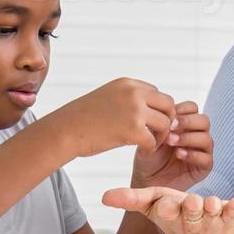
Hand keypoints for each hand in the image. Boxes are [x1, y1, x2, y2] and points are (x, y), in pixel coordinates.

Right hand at [50, 78, 175, 158]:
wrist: (65, 130)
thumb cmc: (83, 118)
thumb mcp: (108, 97)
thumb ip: (128, 99)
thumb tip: (148, 108)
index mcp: (128, 83)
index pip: (157, 92)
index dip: (157, 109)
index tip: (151, 121)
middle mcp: (134, 93)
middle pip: (168, 104)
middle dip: (167, 119)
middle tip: (158, 133)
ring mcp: (135, 110)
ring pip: (165, 123)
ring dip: (161, 135)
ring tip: (150, 142)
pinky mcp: (133, 130)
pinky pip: (153, 140)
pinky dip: (151, 148)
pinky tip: (143, 150)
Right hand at [102, 186, 233, 233]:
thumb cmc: (173, 216)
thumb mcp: (152, 205)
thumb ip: (131, 199)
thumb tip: (105, 196)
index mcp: (170, 216)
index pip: (166, 212)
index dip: (167, 208)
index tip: (165, 205)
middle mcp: (191, 221)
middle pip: (191, 214)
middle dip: (191, 208)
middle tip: (191, 202)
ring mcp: (212, 221)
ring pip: (213, 212)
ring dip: (213, 206)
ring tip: (213, 203)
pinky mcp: (229, 219)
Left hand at [131, 101, 212, 191]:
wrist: (146, 181)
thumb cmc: (149, 158)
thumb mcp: (150, 138)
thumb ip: (161, 127)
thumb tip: (169, 117)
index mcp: (185, 125)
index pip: (192, 108)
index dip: (182, 110)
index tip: (168, 117)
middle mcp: (196, 135)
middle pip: (204, 120)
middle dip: (188, 122)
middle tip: (171, 127)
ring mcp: (202, 151)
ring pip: (206, 138)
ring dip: (188, 138)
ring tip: (172, 142)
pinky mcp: (204, 168)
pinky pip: (206, 158)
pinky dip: (192, 154)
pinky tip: (179, 154)